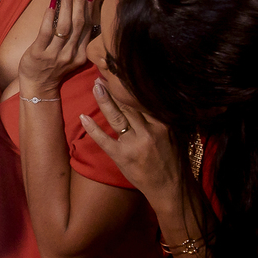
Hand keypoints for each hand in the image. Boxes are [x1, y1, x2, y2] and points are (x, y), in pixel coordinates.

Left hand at [18, 0, 96, 96]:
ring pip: (65, 26)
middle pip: (79, 24)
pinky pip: (46, 32)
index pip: (88, 27)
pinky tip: (52, 3)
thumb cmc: (53, 68)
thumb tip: (82, 13)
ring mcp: (55, 55)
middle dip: (80, 1)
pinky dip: (50, 16)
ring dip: (67, 5)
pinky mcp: (39, 54)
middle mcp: (70, 54)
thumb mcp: (71, 55)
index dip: (90, 8)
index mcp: (80, 54)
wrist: (38, 87)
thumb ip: (78, 38)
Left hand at [79, 78, 182, 209]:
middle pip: (128, 104)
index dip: (130, 84)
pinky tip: (83, 117)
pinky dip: (92, 128)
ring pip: (116, 117)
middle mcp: (149, 131)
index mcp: (163, 124)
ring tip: (95, 85)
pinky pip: (104, 139)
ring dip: (103, 100)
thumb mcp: (174, 133)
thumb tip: (152, 95)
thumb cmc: (174, 159)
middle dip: (114, 87)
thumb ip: (163, 116)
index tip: (121, 70)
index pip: (143, 98)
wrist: (172, 188)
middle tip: (103, 71)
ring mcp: (134, 144)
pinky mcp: (122, 157)